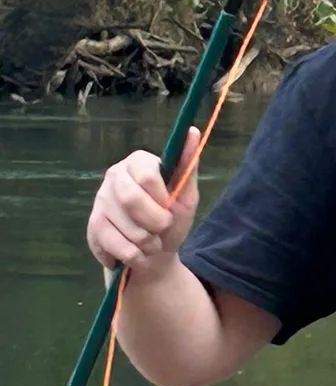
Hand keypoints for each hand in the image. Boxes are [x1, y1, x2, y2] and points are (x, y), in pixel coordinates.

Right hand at [87, 126, 201, 274]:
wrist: (154, 254)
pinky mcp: (92, 226)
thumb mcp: (186, 195)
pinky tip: (138, 252)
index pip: (147, 175)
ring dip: (148, 241)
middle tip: (164, 227)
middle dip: (156, 222)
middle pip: (131, 199)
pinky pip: (116, 244)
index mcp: (138, 162)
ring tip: (153, 241)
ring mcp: (100, 200)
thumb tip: (193, 131)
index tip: (170, 206)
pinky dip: (135, 254)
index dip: (162, 198)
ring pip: (125, 226)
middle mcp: (114, 176)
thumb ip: (187, 165)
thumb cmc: (172, 220)